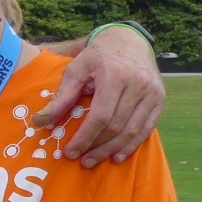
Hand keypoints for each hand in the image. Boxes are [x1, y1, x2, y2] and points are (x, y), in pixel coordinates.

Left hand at [33, 27, 164, 166]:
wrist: (130, 40)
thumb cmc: (99, 56)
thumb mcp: (76, 69)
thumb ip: (62, 96)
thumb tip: (42, 121)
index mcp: (115, 75)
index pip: (101, 116)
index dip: (85, 137)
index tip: (70, 152)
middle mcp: (138, 84)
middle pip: (117, 126)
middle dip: (97, 147)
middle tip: (82, 160)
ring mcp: (152, 93)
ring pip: (132, 131)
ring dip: (112, 150)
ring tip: (95, 160)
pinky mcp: (160, 99)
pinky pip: (147, 129)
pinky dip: (132, 145)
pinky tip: (117, 155)